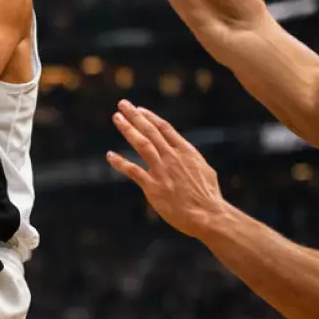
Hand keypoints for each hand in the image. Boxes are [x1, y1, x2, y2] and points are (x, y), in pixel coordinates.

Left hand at [106, 100, 230, 239]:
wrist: (208, 215)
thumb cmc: (208, 195)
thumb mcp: (204, 169)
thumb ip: (189, 159)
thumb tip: (183, 152)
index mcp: (186, 151)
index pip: (164, 128)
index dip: (150, 117)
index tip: (139, 109)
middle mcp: (173, 157)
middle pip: (150, 131)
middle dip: (135, 116)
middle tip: (122, 104)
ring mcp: (162, 170)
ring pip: (142, 144)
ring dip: (128, 130)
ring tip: (116, 118)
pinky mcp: (153, 186)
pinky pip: (133, 171)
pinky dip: (120, 162)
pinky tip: (110, 155)